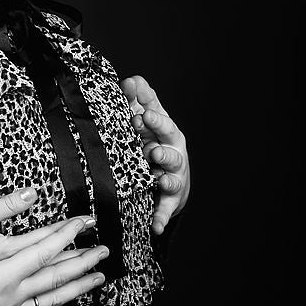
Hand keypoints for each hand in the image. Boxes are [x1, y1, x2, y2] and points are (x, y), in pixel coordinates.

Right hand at [0, 207, 106, 305]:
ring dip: (80, 286)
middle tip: (104, 249)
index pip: (40, 253)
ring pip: (55, 297)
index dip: (63, 236)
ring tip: (100, 277)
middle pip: (57, 276)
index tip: (81, 223)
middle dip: (83, 261)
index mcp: (1, 278)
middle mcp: (13, 296)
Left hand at [121, 75, 190, 234]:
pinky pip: (164, 210)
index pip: (161, 122)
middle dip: (161, 143)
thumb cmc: (154, 145)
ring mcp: (171, 178)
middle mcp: (172, 156)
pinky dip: (160, 217)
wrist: (165, 182)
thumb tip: (132, 79)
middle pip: (170, 148)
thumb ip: (141, 102)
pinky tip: (155, 226)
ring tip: (156, 172)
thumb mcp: (148, 124)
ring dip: (164, 175)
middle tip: (149, 138)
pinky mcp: (168, 202)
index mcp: (166, 135)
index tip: (140, 109)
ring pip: (170, 177)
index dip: (152, 116)